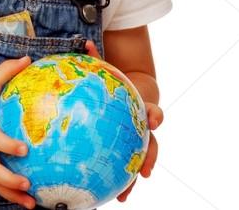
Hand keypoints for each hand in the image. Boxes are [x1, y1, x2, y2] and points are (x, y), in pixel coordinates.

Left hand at [82, 40, 161, 203]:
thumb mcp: (111, 71)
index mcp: (144, 108)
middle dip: (150, 157)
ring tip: (124, 195)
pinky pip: (125, 166)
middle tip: (145, 170)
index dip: (155, 117)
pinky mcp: (129, 150)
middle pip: (152, 144)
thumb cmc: (119, 82)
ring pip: (140, 161)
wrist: (135, 93)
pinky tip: (108, 195)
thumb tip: (82, 44)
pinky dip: (118, 181)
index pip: (154, 112)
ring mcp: (139, 140)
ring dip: (134, 178)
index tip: (154, 122)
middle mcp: (145, 128)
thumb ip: (99, 60)